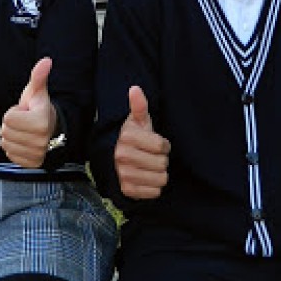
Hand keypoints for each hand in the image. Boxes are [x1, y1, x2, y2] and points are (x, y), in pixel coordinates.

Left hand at [1, 57, 56, 167]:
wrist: (51, 129)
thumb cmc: (40, 108)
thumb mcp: (37, 91)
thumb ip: (38, 76)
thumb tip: (46, 60)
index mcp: (41, 121)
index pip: (8, 118)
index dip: (14, 112)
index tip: (26, 111)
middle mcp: (41, 140)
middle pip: (5, 131)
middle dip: (12, 124)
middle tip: (24, 121)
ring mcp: (37, 153)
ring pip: (6, 143)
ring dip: (12, 136)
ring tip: (24, 130)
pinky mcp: (31, 163)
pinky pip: (10, 154)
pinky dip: (13, 147)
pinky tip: (23, 141)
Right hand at [114, 85, 170, 199]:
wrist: (117, 160)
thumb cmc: (135, 138)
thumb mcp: (138, 121)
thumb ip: (139, 106)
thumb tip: (135, 89)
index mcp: (127, 137)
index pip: (162, 146)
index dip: (163, 145)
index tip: (156, 143)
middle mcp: (122, 156)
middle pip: (162, 163)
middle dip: (161, 160)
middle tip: (152, 156)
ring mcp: (123, 174)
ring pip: (161, 179)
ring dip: (159, 174)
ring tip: (149, 167)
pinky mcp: (127, 190)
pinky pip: (154, 192)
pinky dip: (153, 187)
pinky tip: (146, 178)